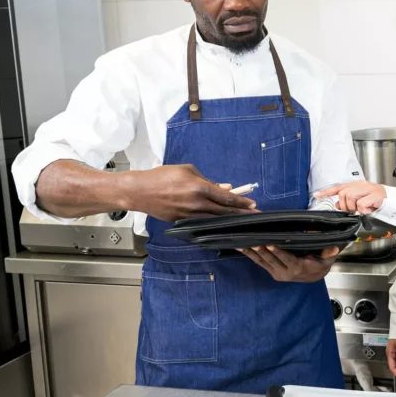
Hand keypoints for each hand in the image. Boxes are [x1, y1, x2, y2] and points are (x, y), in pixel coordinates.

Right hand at [126, 164, 255, 220]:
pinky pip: (202, 223)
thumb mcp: (188, 170)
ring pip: (215, 220)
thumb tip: (225, 187)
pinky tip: (222, 225)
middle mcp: (197, 204)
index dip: (241, 202)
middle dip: (241, 214)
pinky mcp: (182, 222)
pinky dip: (214, 224)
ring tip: (243, 222)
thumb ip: (208, 180)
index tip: (253, 205)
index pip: (226, 197)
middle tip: (255, 217)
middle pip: (224, 212)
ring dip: (230, 221)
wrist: (140, 191)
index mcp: (200, 188)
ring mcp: (189, 215)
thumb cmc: (163, 176)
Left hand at [238, 245, 339, 282]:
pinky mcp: (272, 271)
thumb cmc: (321, 264)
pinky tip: (241, 248)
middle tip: (251, 240)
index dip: (277, 251)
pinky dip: (250, 255)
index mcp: (298, 268)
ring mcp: (277, 273)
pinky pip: (260, 263)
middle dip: (260, 250)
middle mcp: (285, 272)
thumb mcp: (328, 258)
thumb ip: (330, 252)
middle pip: (271, 259)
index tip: (268, 243)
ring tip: (240, 244)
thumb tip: (333, 246)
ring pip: (262, 262)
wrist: (315, 276)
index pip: (286, 258)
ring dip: (251, 252)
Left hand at [314, 181, 385, 213]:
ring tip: (363, 209)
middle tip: (354, 210)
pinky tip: (369, 209)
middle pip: (343, 193)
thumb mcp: (361, 200)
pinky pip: (361, 204)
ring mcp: (368, 189)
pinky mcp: (375, 195)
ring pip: (350, 197)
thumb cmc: (377, 200)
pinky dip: (363, 210)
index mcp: (356, 185)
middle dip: (346, 205)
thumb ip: (348, 201)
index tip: (317, 195)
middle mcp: (361, 185)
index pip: (339, 187)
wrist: (393, 200)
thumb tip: (337, 204)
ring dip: (355, 207)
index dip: (327, 191)